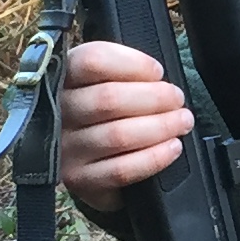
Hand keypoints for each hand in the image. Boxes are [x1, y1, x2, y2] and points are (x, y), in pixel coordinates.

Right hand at [58, 38, 193, 210]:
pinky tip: (172, 147)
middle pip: (108, 99)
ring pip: (118, 135)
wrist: (88, 163)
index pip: (91, 61)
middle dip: (155, 98)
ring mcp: (65, 148)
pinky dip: (154, 157)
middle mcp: (57, 112)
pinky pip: (121, 170)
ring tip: (182, 121)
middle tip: (177, 99)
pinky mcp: (78, 179)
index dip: (132, 63)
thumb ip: (124, 73)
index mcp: (62, 78)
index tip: (157, 71)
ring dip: (160, 126)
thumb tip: (157, 75)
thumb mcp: (104, 83)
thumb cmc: (103, 115)